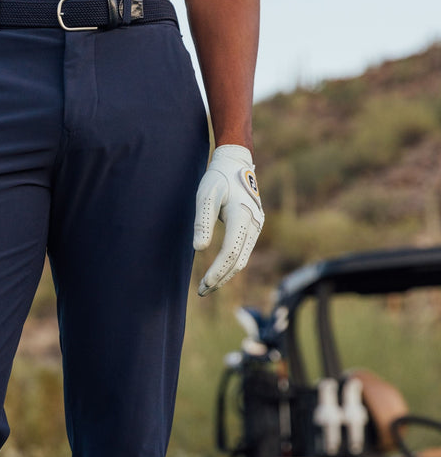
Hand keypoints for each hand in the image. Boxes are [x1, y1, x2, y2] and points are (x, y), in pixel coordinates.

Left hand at [193, 144, 263, 295]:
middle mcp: (254, 224)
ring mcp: (256, 227)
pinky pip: (243, 253)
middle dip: (220, 278)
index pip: (231, 251)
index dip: (217, 270)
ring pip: (242, 260)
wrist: (236, 164)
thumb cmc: (218, 179)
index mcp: (242, 215)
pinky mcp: (254, 228)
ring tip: (206, 287)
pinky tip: (217, 274)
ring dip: (225, 276)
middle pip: (238, 260)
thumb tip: (199, 249)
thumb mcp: (205, 195)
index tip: (203, 284)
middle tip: (201, 292)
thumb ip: (202, 221)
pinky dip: (230, 266)